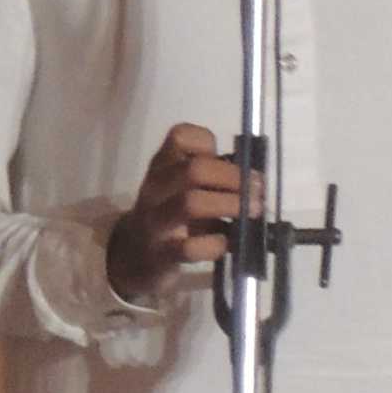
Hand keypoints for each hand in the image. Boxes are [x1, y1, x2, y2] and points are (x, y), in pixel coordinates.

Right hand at [106, 123, 247, 305]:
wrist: (134, 256)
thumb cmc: (171, 216)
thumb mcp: (182, 188)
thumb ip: (211, 178)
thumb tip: (256, 181)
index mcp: (163, 165)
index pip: (181, 136)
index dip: (209, 143)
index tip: (235, 160)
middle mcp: (156, 188)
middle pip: (194, 169)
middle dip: (234, 178)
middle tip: (257, 192)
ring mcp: (155, 221)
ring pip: (191, 203)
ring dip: (230, 205)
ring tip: (252, 213)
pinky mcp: (161, 254)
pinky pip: (190, 247)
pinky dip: (215, 244)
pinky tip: (227, 243)